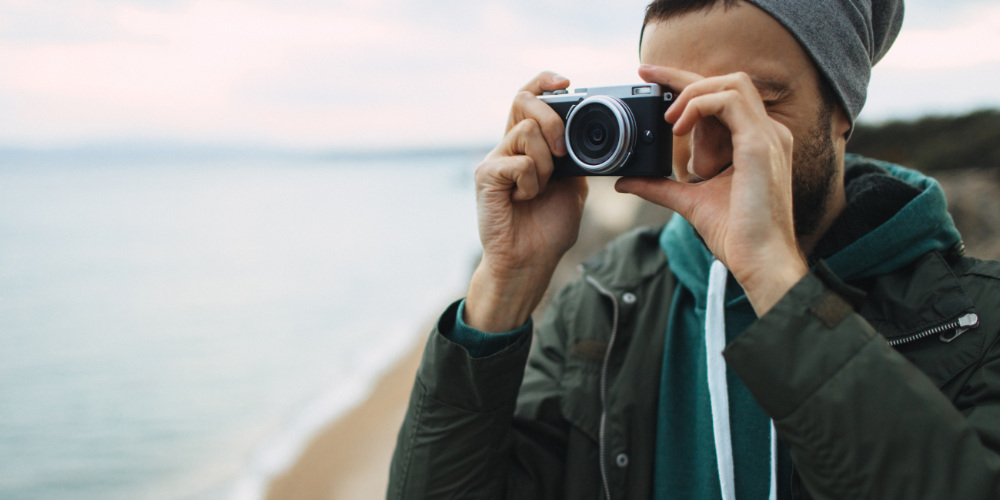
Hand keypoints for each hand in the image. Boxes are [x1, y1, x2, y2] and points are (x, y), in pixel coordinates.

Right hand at [465, 72, 588, 331]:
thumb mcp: (572, 186)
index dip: (544, 82)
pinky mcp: (486, 176)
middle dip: (552, 118)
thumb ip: (575, 158)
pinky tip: (524, 200)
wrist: (530, 262)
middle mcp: (506, 147)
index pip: (528, 98)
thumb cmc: (547, 229)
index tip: (566, 82)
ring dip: (546, 164)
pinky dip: (532, 183)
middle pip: (523, 100)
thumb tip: (586, 135)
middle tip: (562, 151)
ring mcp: (494, 160)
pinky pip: (519, 163)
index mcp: (526, 146)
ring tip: (539, 190)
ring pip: (527, 132)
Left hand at [616, 64, 806, 313]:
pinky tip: (679, 127)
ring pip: (732, 83)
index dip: (688, 83)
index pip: (723, 97)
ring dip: (693, 92)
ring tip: (669, 119)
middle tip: (647, 76)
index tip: (652, 79)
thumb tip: (626, 180)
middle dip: (685, 76)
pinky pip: (729, 101)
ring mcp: (768, 135)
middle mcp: (767, 133)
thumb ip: (659, 186)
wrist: (761, 261)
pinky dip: (699, 105)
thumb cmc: (736, 235)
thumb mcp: (688, 201)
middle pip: (728, 80)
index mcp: (755, 142)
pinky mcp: (760, 144)